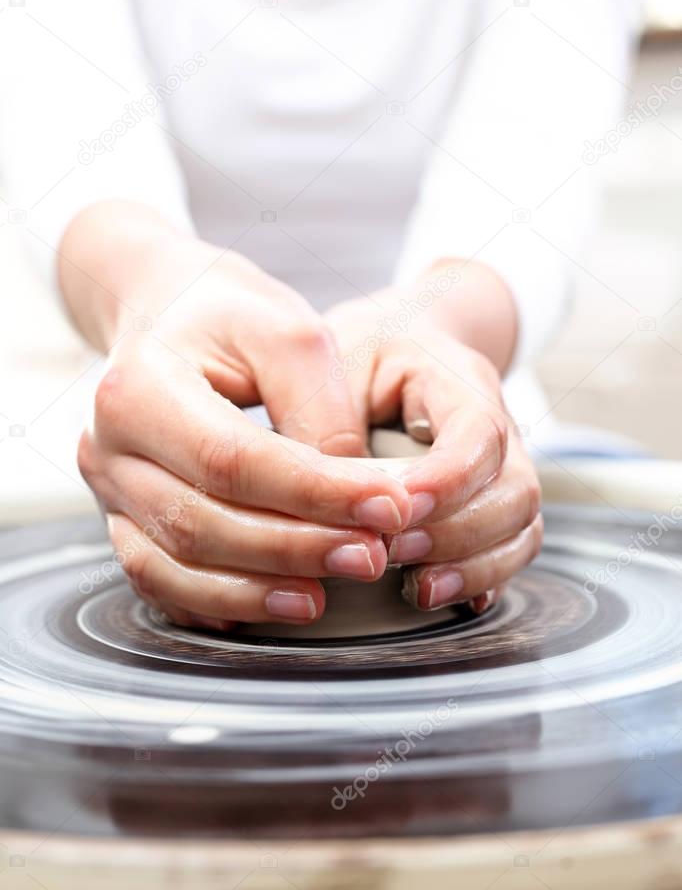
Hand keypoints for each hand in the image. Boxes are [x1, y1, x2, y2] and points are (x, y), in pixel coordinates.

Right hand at [65, 204, 411, 629]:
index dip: (313, 494)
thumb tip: (358, 498)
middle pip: (200, 521)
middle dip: (295, 548)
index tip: (389, 508)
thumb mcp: (288, 331)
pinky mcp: (123, 520)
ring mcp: (109, 490)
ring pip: (175, 564)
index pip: (230, 459)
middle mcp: (107, 445)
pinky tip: (277, 602)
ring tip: (330, 593)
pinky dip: (220, 602)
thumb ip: (322, 411)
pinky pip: (161, 582)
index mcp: (137, 386)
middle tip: (372, 555)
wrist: (169, 313)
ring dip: (258, 590)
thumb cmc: (230, 315)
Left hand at [325, 270, 542, 611]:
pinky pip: (511, 548)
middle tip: (392, 553)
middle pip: (515, 489)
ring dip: (472, 565)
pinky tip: (439, 596)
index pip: (480, 432)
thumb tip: (325, 494)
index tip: (401, 509)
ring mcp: (502, 468)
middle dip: (458, 533)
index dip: (449, 479)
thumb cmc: (362, 352)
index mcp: (459, 380)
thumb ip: (327, 419)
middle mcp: (497, 427)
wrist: (399, 340)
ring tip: (415, 590)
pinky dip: (481, 579)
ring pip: (522, 526)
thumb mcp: (334, 361)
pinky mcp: (493, 503)